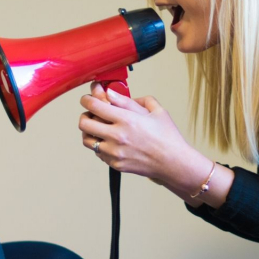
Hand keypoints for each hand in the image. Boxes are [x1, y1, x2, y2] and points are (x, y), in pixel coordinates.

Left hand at [78, 82, 197, 180]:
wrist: (174, 163)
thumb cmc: (167, 137)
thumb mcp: (155, 111)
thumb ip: (130, 101)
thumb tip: (112, 94)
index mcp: (126, 120)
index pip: (94, 106)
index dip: (86, 99)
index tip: (87, 98)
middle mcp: (117, 136)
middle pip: (84, 123)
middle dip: (85, 115)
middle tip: (91, 113)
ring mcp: (114, 152)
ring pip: (87, 140)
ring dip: (89, 131)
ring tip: (98, 128)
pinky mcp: (115, 164)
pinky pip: (97, 152)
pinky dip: (99, 145)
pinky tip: (109, 140)